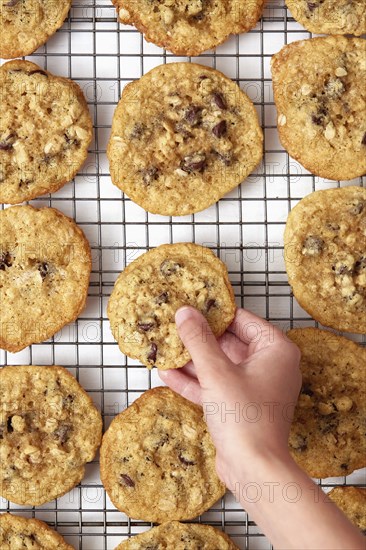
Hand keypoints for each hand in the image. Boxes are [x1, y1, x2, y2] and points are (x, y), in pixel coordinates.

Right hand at [159, 306, 301, 489]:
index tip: (190, 306)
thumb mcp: (216, 372)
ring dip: (193, 361)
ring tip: (166, 349)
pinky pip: (218, 386)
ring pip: (221, 365)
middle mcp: (270, 365)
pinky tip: (169, 375)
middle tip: (173, 327)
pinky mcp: (242, 405)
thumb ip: (198, 340)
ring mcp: (256, 387)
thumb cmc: (246, 418)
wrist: (254, 470)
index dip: (214, 314)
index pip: (241, 319)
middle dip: (199, 339)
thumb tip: (185, 313)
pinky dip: (196, 382)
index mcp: (275, 349)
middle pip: (229, 342)